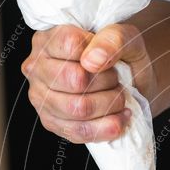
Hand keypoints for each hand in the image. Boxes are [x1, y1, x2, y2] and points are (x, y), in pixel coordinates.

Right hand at [22, 23, 156, 143]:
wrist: (131, 80)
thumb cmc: (122, 55)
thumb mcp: (126, 37)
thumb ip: (113, 40)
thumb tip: (93, 60)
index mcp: (48, 39)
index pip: (71, 45)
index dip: (99, 53)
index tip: (109, 56)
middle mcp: (37, 67)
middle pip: (75, 80)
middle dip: (107, 82)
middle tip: (116, 79)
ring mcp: (41, 97)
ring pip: (78, 108)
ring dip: (109, 104)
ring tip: (119, 97)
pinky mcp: (51, 123)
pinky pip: (79, 132)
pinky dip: (107, 128)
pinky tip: (119, 118)